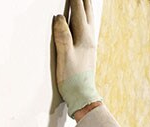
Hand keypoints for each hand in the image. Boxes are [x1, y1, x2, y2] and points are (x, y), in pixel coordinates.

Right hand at [53, 0, 102, 117]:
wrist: (82, 95)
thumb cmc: (72, 78)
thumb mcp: (64, 56)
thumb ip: (62, 36)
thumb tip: (59, 17)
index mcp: (84, 38)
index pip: (78, 12)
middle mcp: (89, 39)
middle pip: (87, 13)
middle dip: (83, 0)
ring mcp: (90, 44)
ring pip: (89, 19)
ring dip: (86, 7)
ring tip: (84, 0)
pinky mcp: (87, 50)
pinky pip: (88, 27)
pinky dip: (86, 18)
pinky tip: (84, 21)